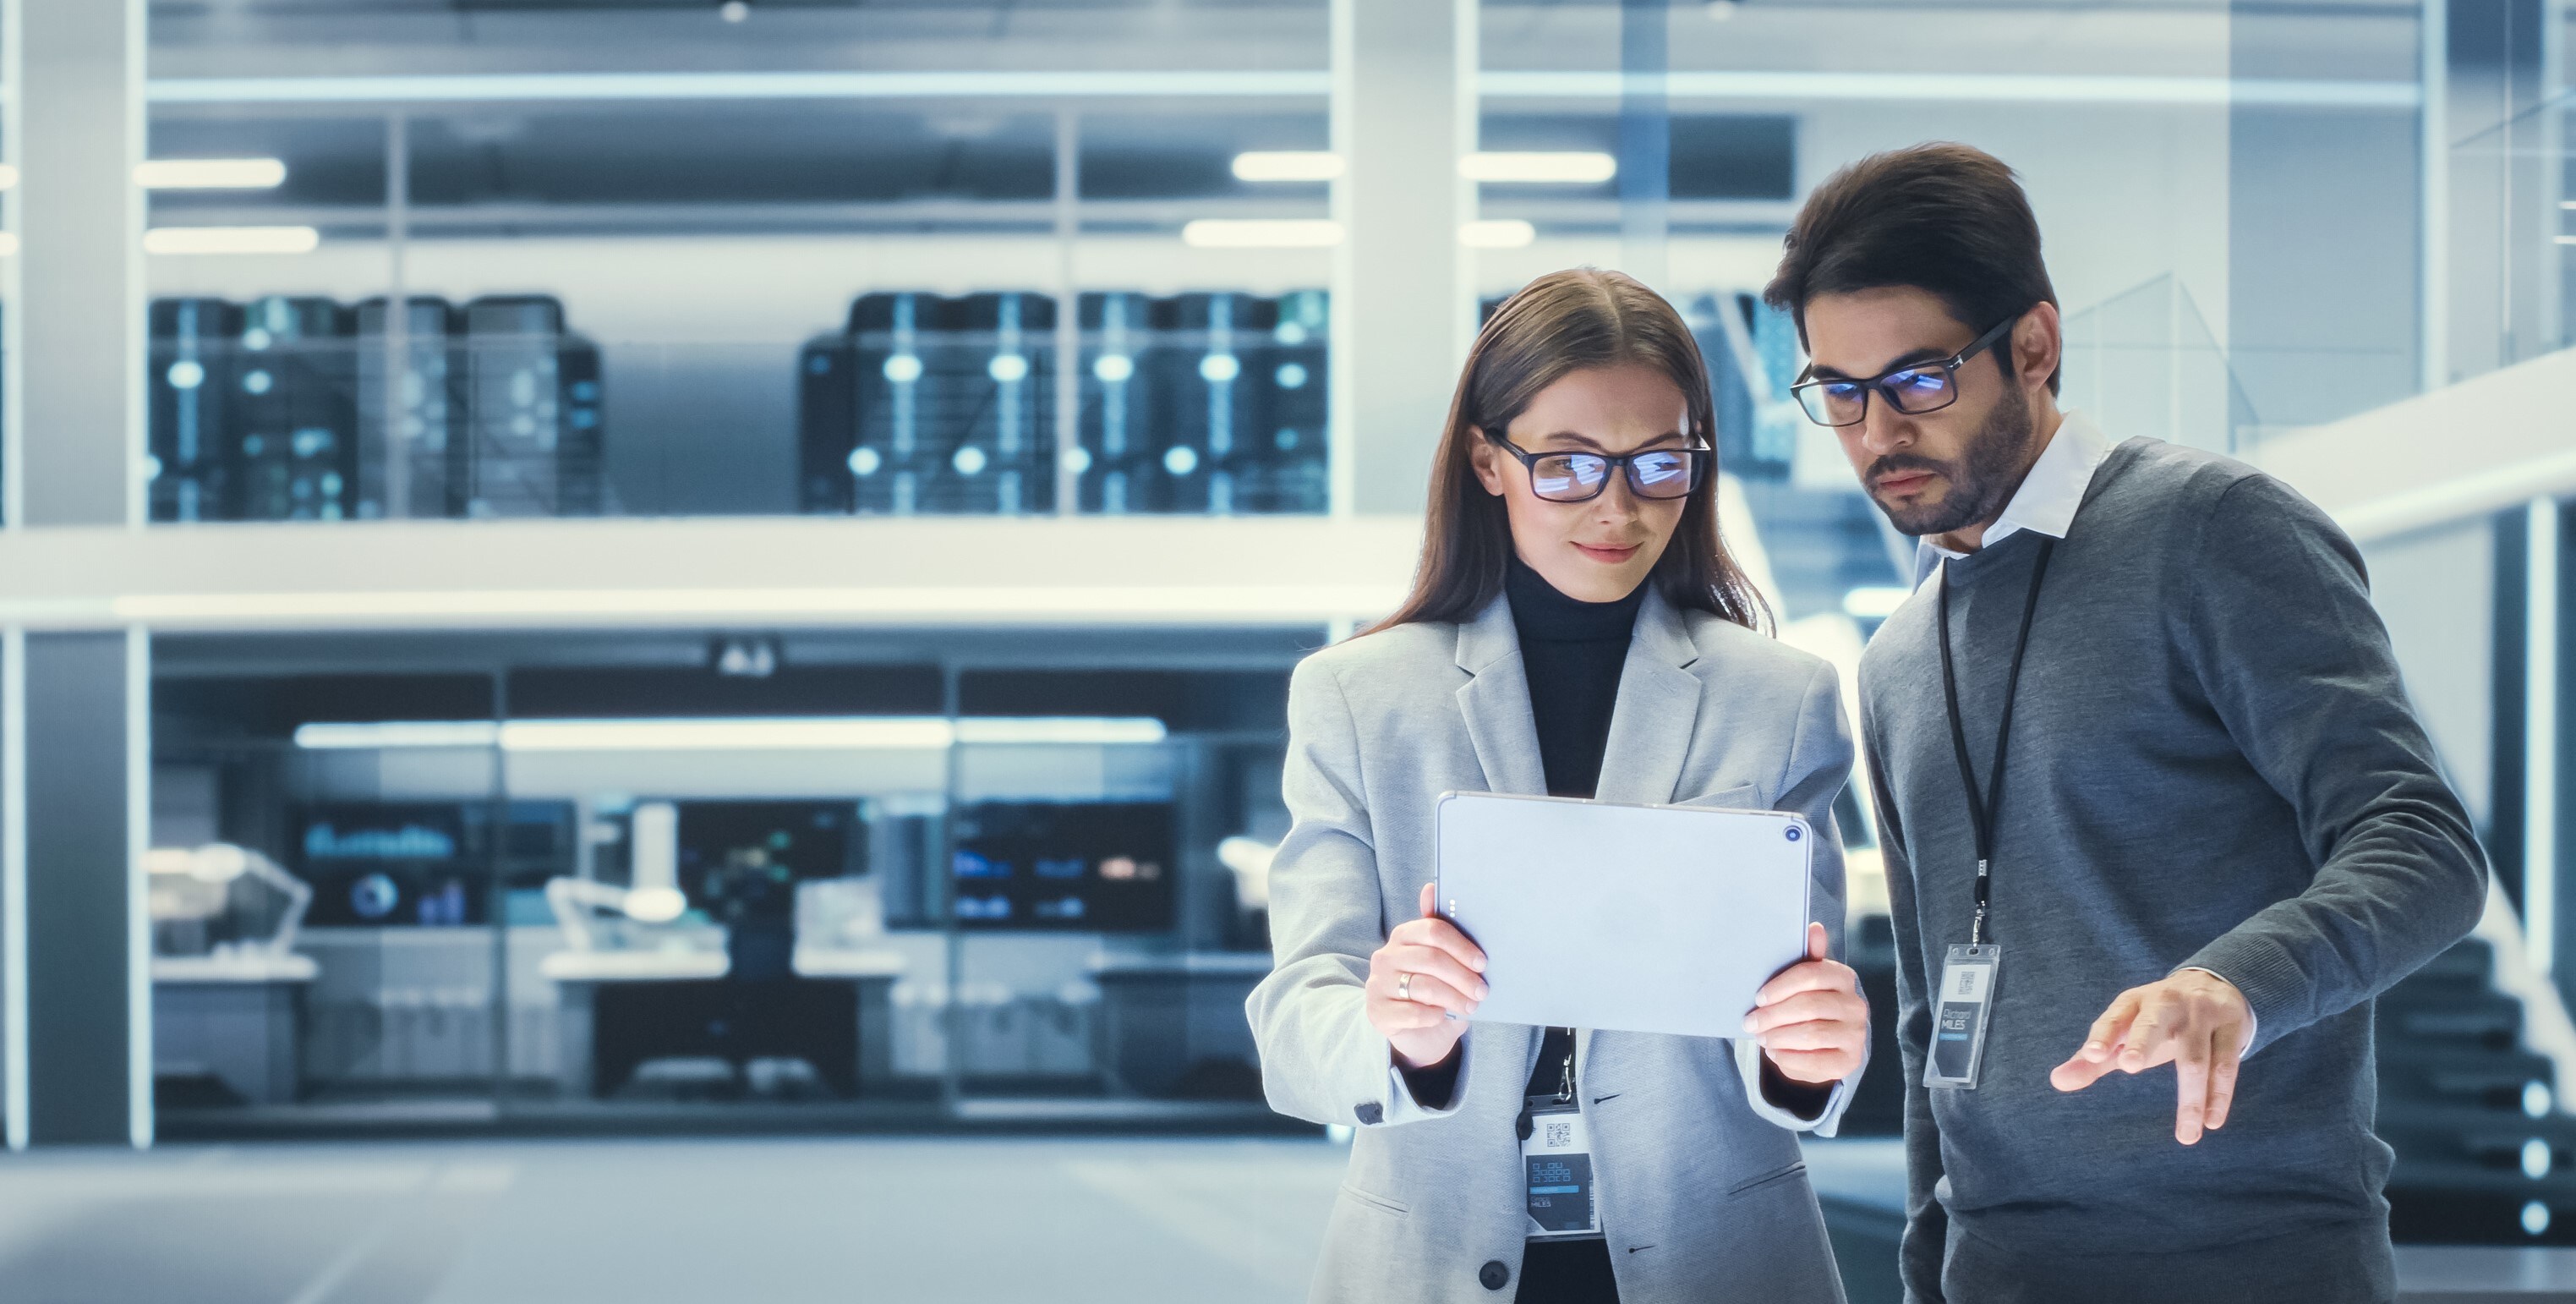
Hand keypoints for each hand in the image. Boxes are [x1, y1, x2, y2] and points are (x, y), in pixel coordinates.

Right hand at [1367, 883, 1488, 1070]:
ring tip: (1471, 1006)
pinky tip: (1444, 1016)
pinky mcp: (1377, 1012)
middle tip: (1482, 990)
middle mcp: (1385, 956)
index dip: (1462, 947)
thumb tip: (1431, 887)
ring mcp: (1378, 984)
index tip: (1483, 963)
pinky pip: (1412, 1013)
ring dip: (1454, 997)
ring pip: (1424, 986)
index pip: (1432, 930)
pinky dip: (1434, 1015)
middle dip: (1462, 976)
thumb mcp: (1443, 961)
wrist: (1420, 1034)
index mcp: (1403, 935)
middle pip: (1431, 959)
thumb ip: (1442, 930)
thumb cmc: (1436, 991)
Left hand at [1744, 922, 1867, 1084]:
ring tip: (1761, 1038)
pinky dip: (1789, 1058)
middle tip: (1751, 1023)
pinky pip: (1816, 1061)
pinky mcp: (1849, 1061)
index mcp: (1844, 977)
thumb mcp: (1805, 980)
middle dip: (1774, 1016)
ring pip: (1812, 1034)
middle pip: (1809, 1006)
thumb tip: (1814, 927)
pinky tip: (1775, 1053)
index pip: (1811, 975)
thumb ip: (1808, 956)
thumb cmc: (1808, 1003)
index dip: (1780, 987)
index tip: (1757, 999)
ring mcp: (1855, 1035)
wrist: (1827, 1042)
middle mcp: (1856, 1005)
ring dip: (1779, 1037)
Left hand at [2049, 969, 2251, 1144]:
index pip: (2114, 1018)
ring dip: (2191, 1099)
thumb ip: (2092, 1058)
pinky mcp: (2231, 1026)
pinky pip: (2226, 1065)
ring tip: (2186, 1137)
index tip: (2091, 1055)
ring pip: (2196, 1058)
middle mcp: (2166, 1003)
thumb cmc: (2155, 1018)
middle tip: (2128, 1065)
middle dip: (2141, 1042)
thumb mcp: (2123, 1030)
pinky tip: (2211, 1122)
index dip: (2103, 1035)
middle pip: (2153, 1024)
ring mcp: (2202, 1014)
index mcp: (2133, 1003)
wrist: (2212, 984)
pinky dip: (2220, 1095)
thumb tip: (2056, 1082)